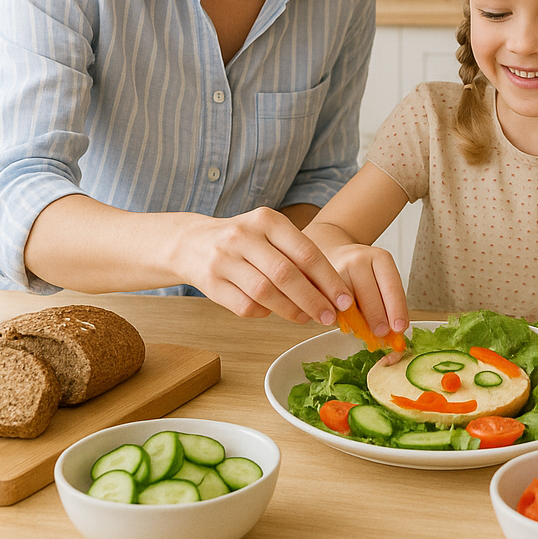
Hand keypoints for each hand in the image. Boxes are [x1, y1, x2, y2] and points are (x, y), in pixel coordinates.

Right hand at [172, 207, 354, 324]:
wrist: (192, 242)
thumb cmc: (245, 241)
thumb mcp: (270, 234)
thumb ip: (297, 256)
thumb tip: (332, 291)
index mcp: (267, 220)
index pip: (306, 252)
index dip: (329, 280)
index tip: (345, 300)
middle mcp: (244, 236)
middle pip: (287, 274)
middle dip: (314, 300)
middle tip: (331, 317)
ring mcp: (224, 259)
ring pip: (266, 293)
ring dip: (292, 311)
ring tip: (307, 318)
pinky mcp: (210, 282)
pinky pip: (245, 306)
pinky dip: (264, 313)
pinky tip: (273, 311)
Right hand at [325, 242, 408, 339]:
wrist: (336, 257)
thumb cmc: (364, 273)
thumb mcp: (381, 278)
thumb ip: (387, 301)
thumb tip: (393, 332)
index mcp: (380, 258)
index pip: (391, 286)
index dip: (396, 309)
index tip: (399, 327)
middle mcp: (359, 260)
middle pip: (370, 294)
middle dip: (377, 318)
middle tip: (382, 333)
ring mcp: (339, 268)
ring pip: (349, 303)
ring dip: (358, 322)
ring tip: (364, 332)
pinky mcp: (321, 281)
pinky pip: (332, 305)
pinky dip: (342, 319)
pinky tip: (348, 324)